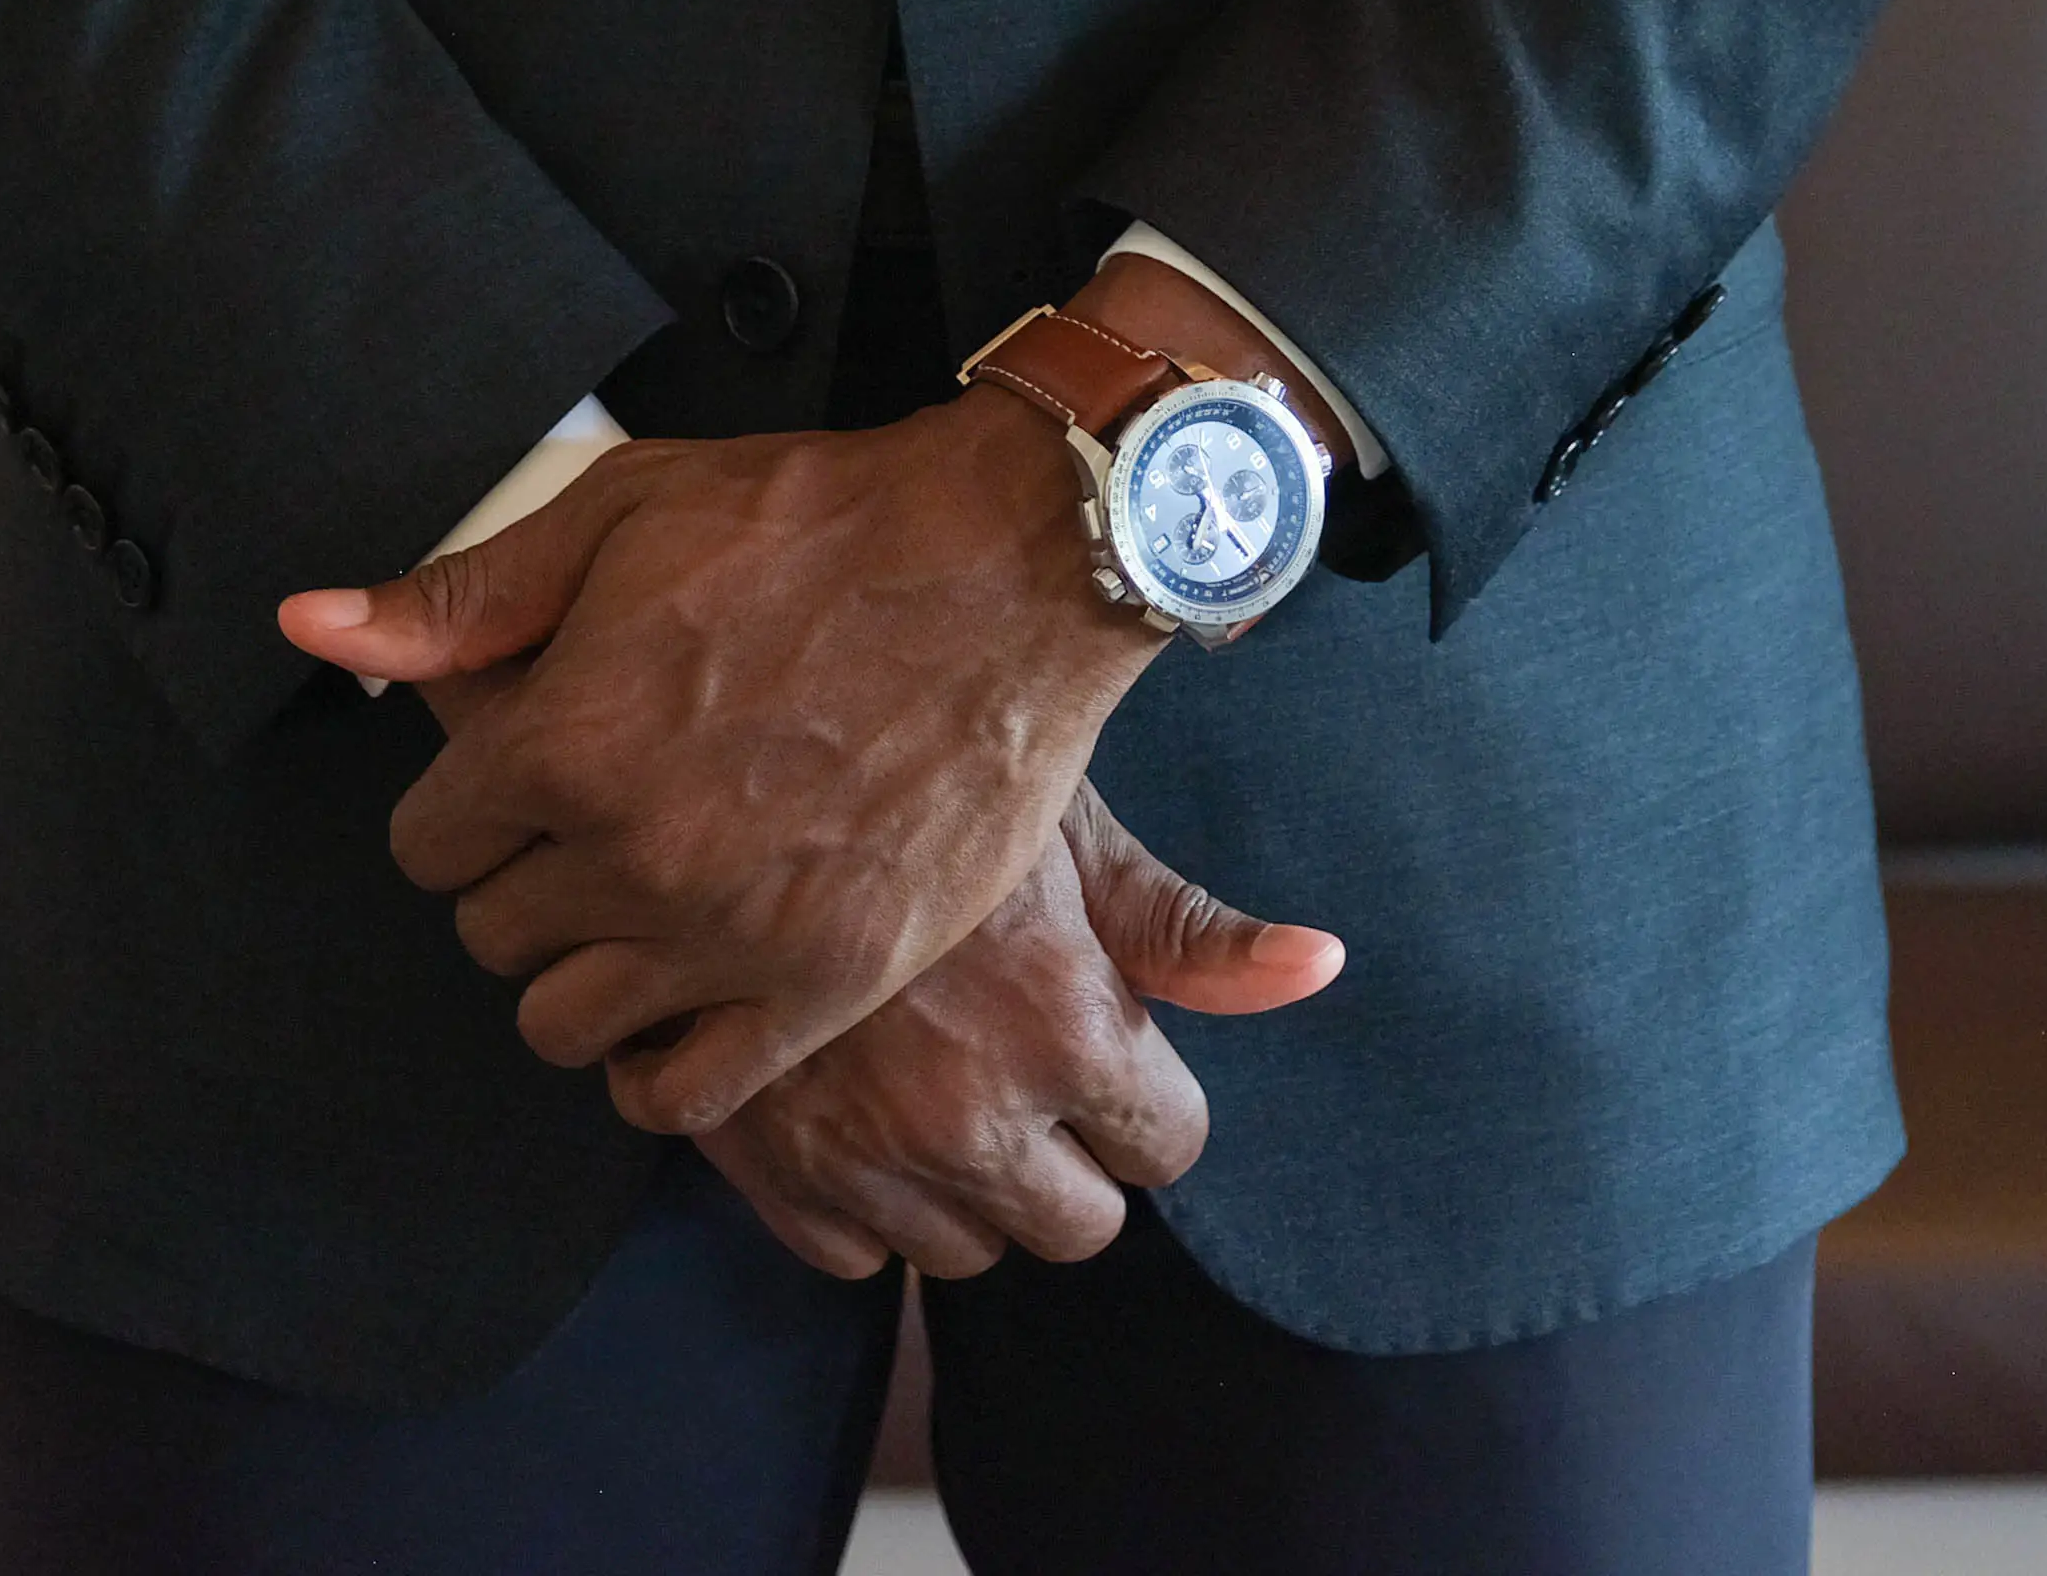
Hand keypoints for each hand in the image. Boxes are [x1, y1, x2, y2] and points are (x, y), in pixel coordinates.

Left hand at [276, 383, 1149, 1127]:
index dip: (463, 810)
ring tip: (632, 913)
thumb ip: (463, 597)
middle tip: (585, 834)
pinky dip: (655, 1070)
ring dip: (581, 973)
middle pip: (492, 935)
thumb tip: (311, 627)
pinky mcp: (822, 986)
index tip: (513, 785)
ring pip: (565, 1025)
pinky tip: (675, 1006)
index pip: (427, 845)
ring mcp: (727, 935)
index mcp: (562, 738)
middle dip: (519, 882)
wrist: (1011, 563)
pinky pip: (681, 1096)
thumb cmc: (816, 522)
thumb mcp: (623, 511)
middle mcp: (628, 855)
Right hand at [704, 793, 1348, 1281]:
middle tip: (1020, 1059)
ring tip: (933, 1070)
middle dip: (1068, 1155)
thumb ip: (1188, 931)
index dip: (1143, 1091)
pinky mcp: (777, 1180)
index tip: (1100, 1033)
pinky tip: (857, 1101)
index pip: (1169, 1147)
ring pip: (973, 1251)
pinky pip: (867, 1258)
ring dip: (969, 1182)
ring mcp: (866, 1159)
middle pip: (1080, 1227)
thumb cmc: (923, 787)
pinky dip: (869, 1201)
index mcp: (1066, 1028)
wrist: (725, 786)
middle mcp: (972, 1116)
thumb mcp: (1069, 832)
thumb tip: (1322, 969)